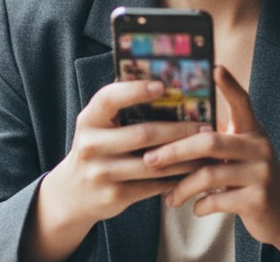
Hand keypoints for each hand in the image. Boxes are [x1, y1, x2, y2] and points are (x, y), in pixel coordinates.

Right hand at [23, 80, 210, 261]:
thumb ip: (121, 108)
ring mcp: (102, 173)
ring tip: (206, 148)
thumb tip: (166, 84)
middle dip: (179, 130)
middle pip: (143, 134)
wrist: (72, 194)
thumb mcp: (98, 126)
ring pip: (154, 163)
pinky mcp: (115, 196)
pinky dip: (176, 177)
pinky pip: (154, 185)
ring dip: (185, 156)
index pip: (110, 99)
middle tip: (205, 126)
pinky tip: (193, 170)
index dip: (135, 90)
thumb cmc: (97, 148)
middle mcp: (91, 146)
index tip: (163, 85)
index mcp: (88, 120)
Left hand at [143, 66, 279, 260]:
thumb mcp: (240, 154)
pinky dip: (200, 205)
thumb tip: (170, 134)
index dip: (228, 84)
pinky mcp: (258, 200)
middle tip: (149, 159)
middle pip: (210, 141)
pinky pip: (218, 200)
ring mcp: (261, 173)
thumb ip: (217, 142)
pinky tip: (194, 207)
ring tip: (169, 197)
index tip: (214, 66)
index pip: (241, 101)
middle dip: (175, 150)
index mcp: (252, 131)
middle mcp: (259, 147)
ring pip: (210, 174)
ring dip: (182, 187)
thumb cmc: (249, 178)